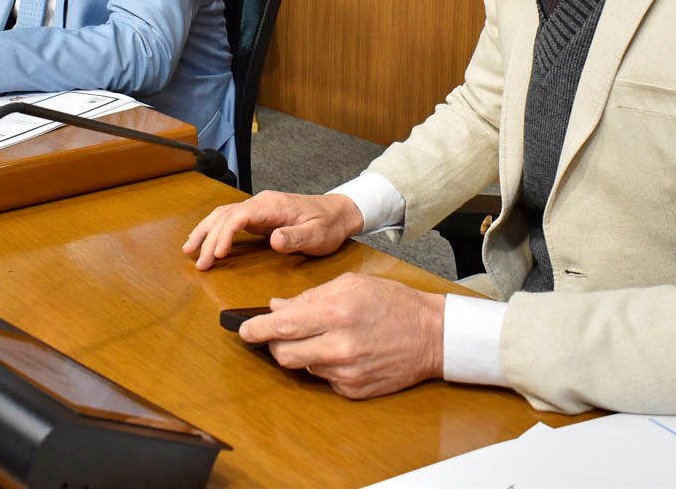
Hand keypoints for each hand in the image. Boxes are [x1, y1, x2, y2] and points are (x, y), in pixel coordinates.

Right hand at [183, 190, 363, 269]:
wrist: (338, 213)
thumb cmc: (328, 224)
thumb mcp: (317, 235)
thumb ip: (295, 237)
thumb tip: (274, 239)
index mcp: (272, 205)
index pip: (239, 216)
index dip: (225, 235)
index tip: (217, 255)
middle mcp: (261, 203)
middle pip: (225, 216)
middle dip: (209, 238)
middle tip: (199, 263)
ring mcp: (258, 208)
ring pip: (222, 215)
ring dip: (205, 232)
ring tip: (189, 250)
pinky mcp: (258, 217)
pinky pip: (229, 220)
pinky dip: (214, 230)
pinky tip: (204, 241)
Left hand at [240, 274, 444, 398]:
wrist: (432, 335)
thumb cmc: (393, 303)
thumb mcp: (351, 284)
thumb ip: (311, 296)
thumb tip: (277, 307)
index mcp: (336, 312)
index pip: (282, 326)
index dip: (257, 330)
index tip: (243, 330)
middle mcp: (339, 345)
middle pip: (284, 354)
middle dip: (276, 343)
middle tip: (281, 333)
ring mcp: (347, 371)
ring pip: (304, 366)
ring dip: (304, 352)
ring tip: (326, 337)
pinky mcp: (354, 390)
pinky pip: (324, 379)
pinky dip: (326, 365)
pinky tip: (345, 351)